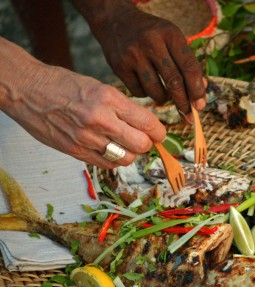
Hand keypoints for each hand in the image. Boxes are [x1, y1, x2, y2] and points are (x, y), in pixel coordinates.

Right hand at [0, 38, 165, 168]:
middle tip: (143, 139)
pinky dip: (114, 160)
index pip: (147, 122)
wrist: (27, 89)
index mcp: (108, 98)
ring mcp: (86, 138)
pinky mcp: (74, 151)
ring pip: (126, 158)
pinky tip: (110, 150)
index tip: (159, 134)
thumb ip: (123, 107)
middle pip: (141, 145)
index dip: (158, 132)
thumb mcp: (99, 87)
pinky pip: (107, 165)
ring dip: (131, 154)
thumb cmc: (63, 85)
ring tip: (125, 145)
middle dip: (147, 144)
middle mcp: (100, 119)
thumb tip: (146, 124)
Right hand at [84, 1, 206, 121]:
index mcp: (170, 34)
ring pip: (155, 91)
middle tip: (188, 115)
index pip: (189, 67)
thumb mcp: (172, 38)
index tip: (200, 105)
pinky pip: (139, 92)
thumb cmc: (153, 35)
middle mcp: (152, 43)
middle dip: (183, 102)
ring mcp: (134, 55)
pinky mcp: (119, 66)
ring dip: (164, 99)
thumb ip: (187, 63)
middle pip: (174, 82)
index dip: (197, 89)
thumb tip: (200, 92)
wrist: (116, 22)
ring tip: (166, 97)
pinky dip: (147, 94)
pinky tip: (148, 87)